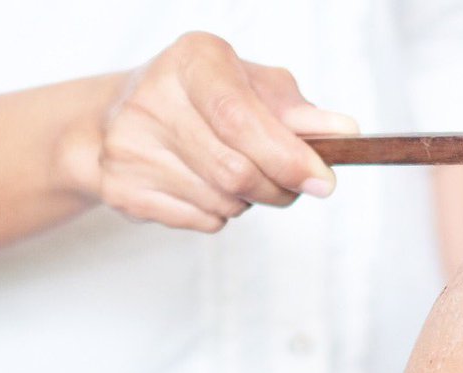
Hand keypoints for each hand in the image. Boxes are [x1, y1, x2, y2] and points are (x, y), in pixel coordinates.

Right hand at [69, 32, 357, 231]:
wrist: (118, 118)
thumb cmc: (202, 99)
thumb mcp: (251, 89)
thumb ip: (298, 113)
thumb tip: (344, 131)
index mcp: (192, 60)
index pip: (241, 119)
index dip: (287, 157)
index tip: (323, 182)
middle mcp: (153, 97)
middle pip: (236, 171)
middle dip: (277, 189)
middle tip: (289, 187)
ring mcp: (130, 145)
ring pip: (222, 202)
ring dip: (247, 201)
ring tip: (235, 175)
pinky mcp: (121, 188)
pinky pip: (199, 221)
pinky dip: (218, 215)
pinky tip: (204, 187)